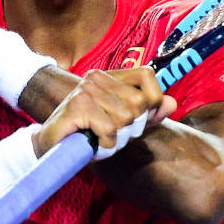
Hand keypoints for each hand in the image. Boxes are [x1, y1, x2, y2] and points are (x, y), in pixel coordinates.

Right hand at [32, 66, 176, 157]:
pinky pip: (110, 129)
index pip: (147, 76)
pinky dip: (106, 144)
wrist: (51, 147)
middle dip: (132, 127)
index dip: (151, 101)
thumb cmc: (88, 135)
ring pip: (126, 118)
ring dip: (117, 138)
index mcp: (109, 76)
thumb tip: (172, 103)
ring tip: (101, 138)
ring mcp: (85, 90)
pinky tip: (94, 143)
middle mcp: (97, 78)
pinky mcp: (77, 106)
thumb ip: (148, 113)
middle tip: (113, 134)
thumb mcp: (123, 124)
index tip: (138, 119)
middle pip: (139, 102)